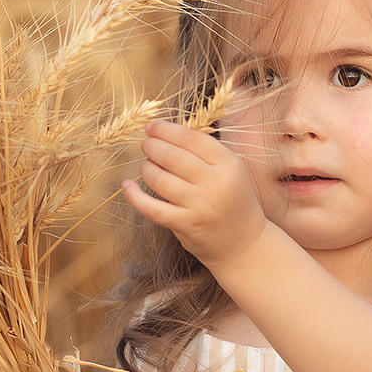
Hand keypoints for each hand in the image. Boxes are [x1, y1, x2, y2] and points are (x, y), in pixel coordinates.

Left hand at [121, 120, 267, 269]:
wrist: (244, 245)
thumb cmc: (233, 203)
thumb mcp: (231, 171)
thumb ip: (205, 153)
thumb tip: (167, 133)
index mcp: (228, 164)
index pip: (191, 138)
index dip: (166, 129)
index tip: (152, 127)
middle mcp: (215, 183)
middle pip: (172, 156)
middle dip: (152, 146)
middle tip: (146, 145)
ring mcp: (200, 206)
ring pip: (160, 179)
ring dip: (146, 168)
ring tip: (146, 166)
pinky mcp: (186, 225)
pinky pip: (152, 208)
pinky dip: (134, 196)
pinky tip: (127, 186)